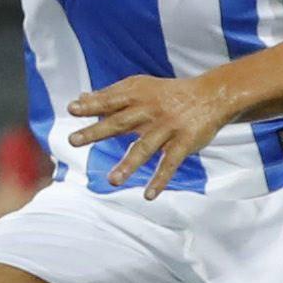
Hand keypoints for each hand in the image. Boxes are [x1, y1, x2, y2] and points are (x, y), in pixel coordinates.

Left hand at [62, 71, 236, 196]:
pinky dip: (160, 180)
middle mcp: (150, 111)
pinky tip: (148, 195)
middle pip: (119, 122)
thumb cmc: (168, 93)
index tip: (71, 109)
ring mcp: (167, 128)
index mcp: (137, 96)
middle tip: (73, 141)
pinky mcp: (184, 143)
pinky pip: (170, 164)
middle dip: (96, 132)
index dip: (91, 104)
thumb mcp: (140, 87)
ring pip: (145, 148)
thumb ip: (112, 94)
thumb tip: (81, 97)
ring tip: (113, 181)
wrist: (211, 95)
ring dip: (128, 165)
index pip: (110, 100)